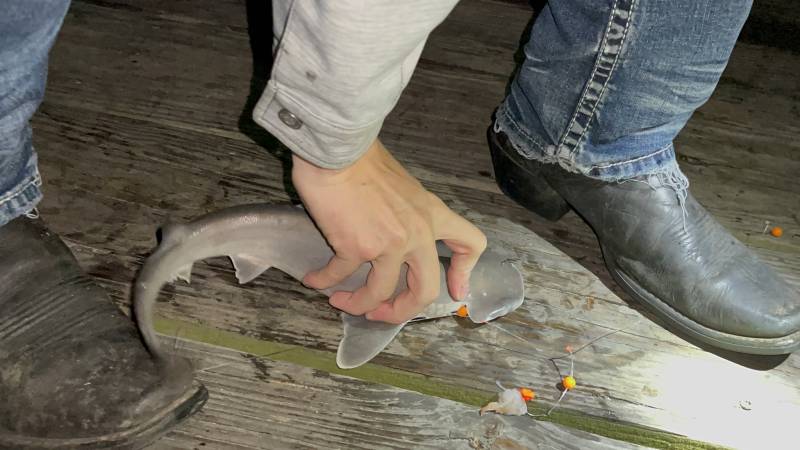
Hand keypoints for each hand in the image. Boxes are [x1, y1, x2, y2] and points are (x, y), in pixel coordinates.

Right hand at [293, 138, 486, 323]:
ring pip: (379, 294)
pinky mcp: (356, 247)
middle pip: (425, 290)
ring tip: (340, 300)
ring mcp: (388, 243)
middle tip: (380, 313)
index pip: (471, 244)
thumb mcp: (403, 185)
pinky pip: (340, 275)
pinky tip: (313, 278)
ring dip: (358, 304)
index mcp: (432, 214)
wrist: (339, 148)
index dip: (465, 272)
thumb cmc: (363, 159)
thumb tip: (390, 230)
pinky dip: (324, 280)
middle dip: (402, 311)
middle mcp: (417, 233)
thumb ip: (405, 211)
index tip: (455, 290)